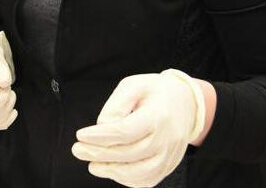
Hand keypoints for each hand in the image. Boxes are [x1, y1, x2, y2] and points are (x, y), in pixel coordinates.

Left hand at [71, 69, 206, 187]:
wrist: (187, 103)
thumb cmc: (156, 92)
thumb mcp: (133, 85)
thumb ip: (115, 105)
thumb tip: (102, 127)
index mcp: (157, 116)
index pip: (124, 131)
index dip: (99, 137)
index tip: (80, 135)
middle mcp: (166, 139)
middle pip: (128, 153)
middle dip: (99, 154)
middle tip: (78, 150)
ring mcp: (169, 156)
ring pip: (139, 173)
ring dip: (112, 171)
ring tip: (92, 165)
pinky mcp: (168, 166)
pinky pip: (147, 180)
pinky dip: (127, 179)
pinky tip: (112, 170)